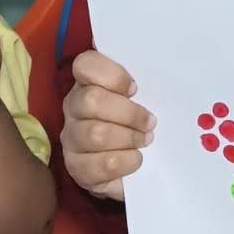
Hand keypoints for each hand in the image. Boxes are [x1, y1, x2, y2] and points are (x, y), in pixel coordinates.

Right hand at [61, 51, 153, 200]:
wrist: (128, 165)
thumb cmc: (136, 123)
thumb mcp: (140, 98)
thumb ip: (143, 84)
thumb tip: (162, 74)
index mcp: (87, 83)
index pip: (85, 65)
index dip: (113, 75)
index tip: (135, 89)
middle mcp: (74, 108)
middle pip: (92, 100)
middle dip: (129, 113)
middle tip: (150, 122)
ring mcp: (72, 138)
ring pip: (96, 134)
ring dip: (129, 138)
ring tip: (145, 140)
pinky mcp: (77, 168)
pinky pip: (102, 164)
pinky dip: (126, 161)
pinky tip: (136, 158)